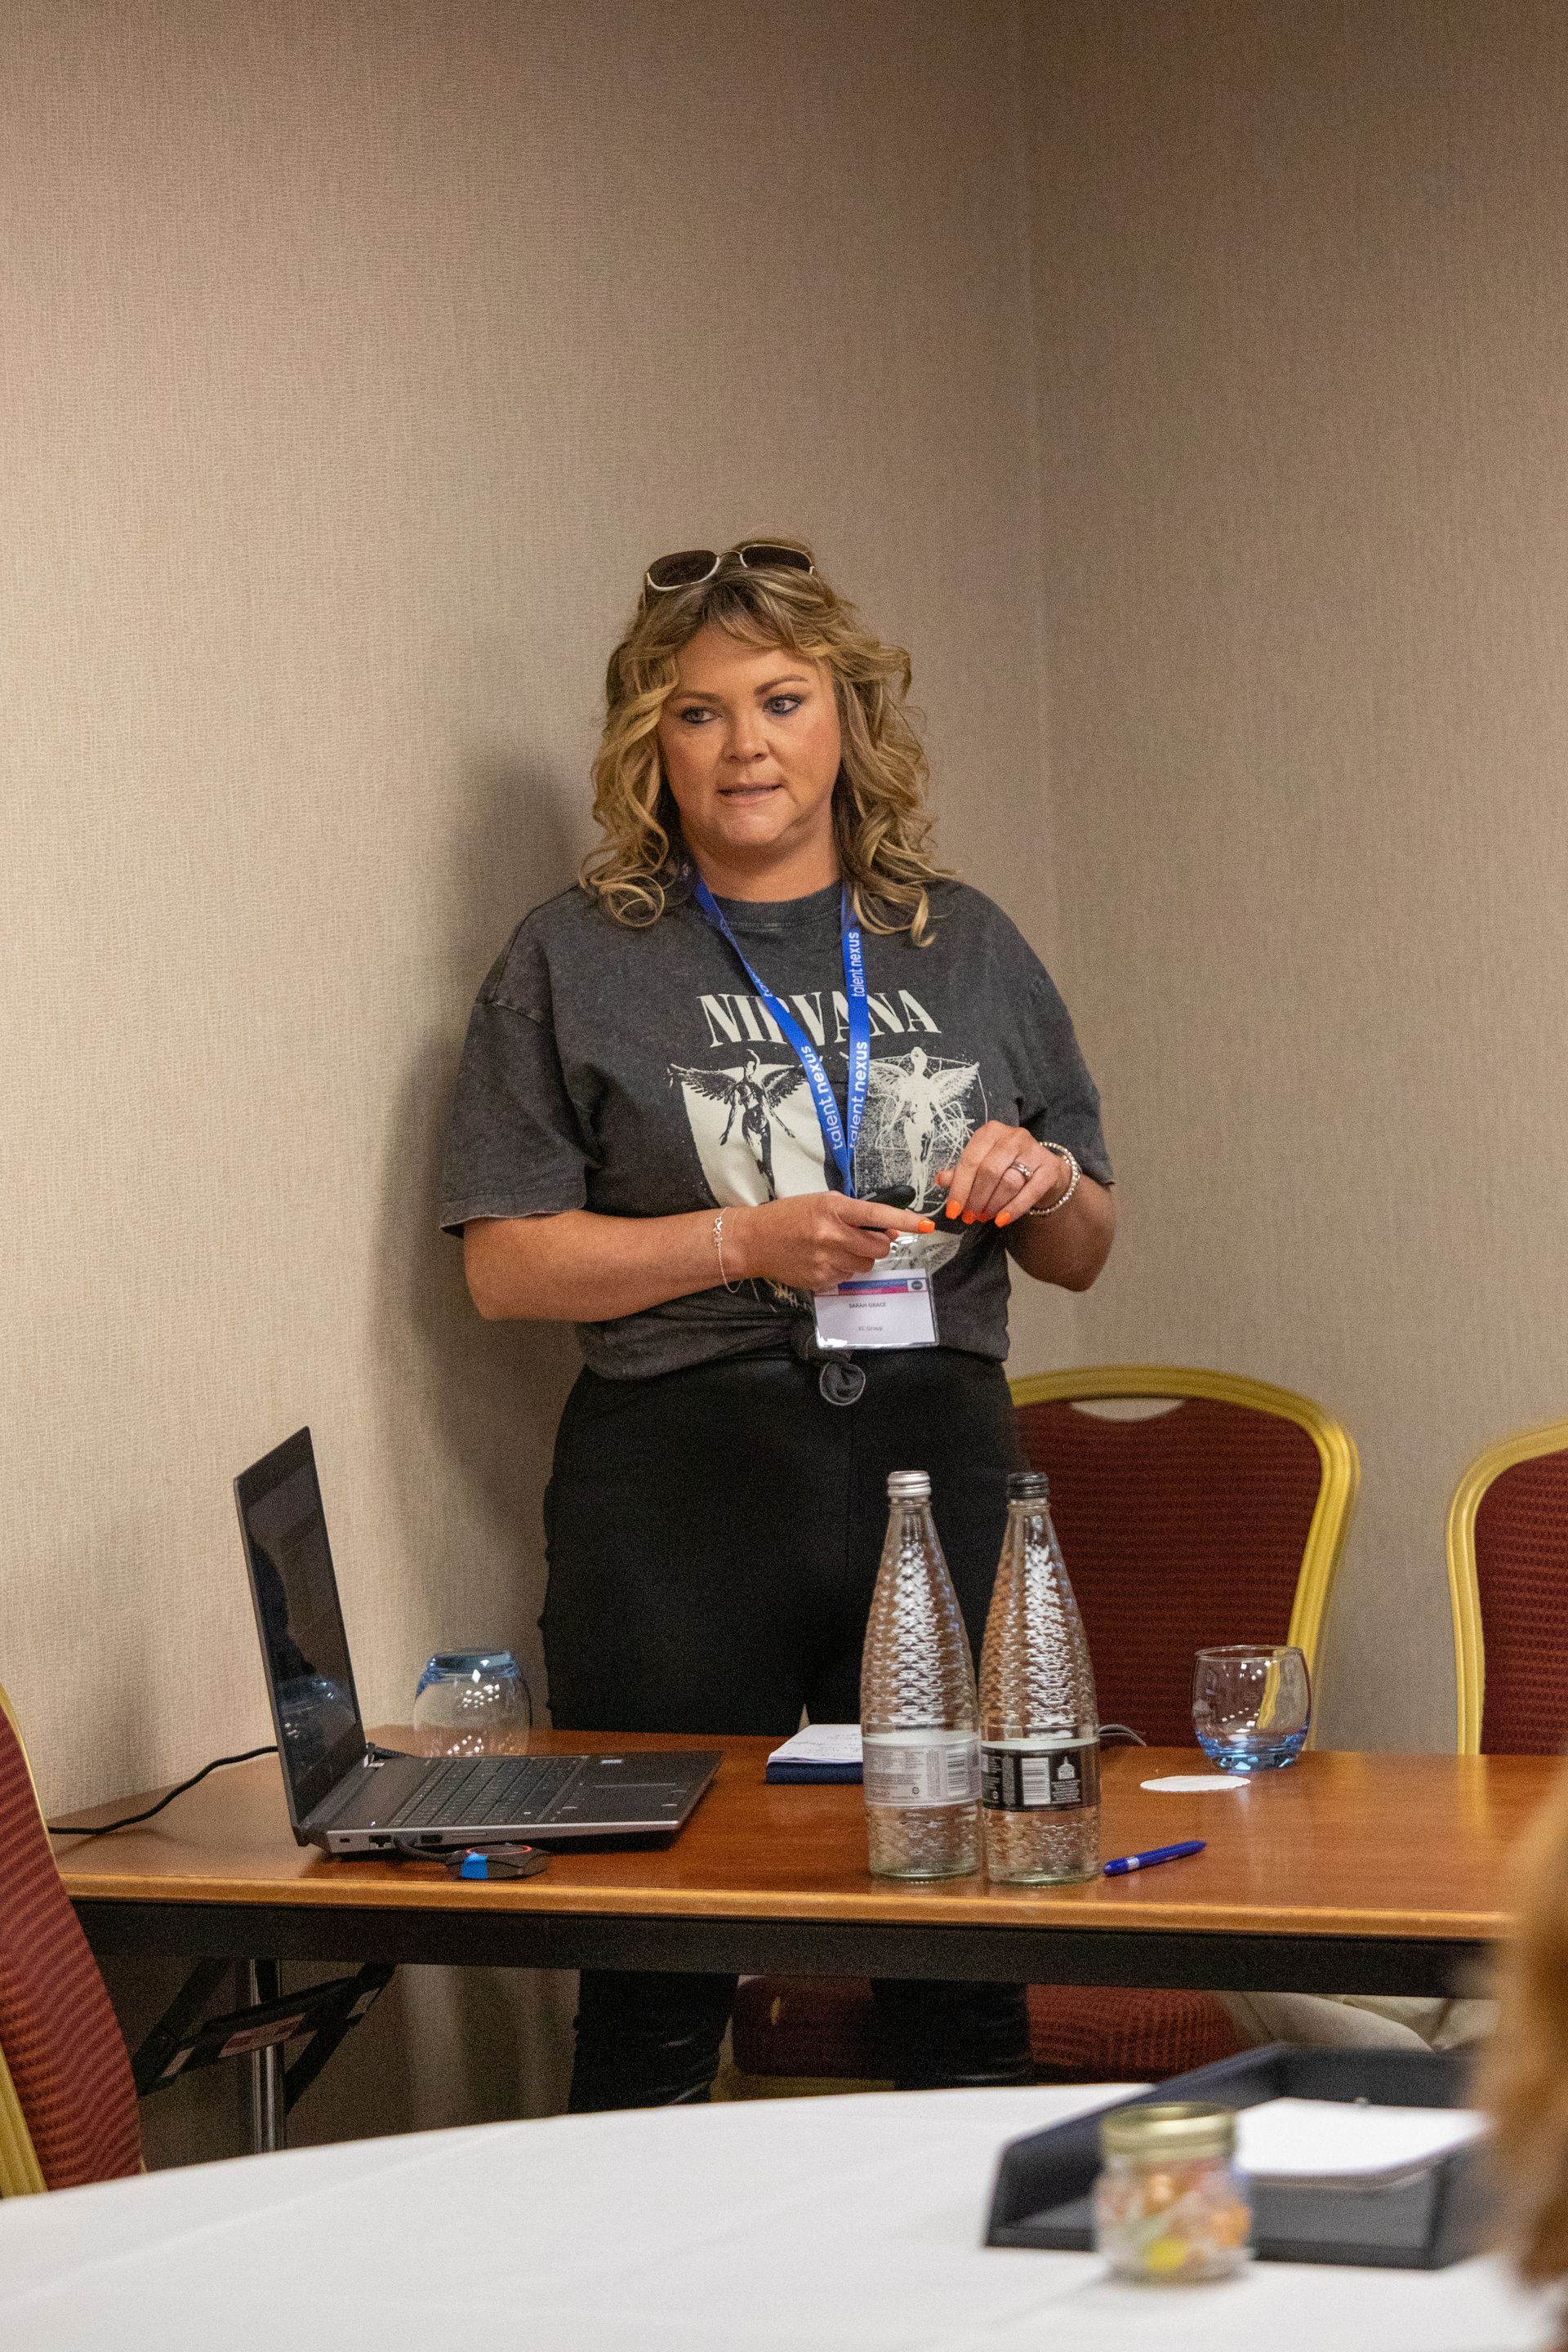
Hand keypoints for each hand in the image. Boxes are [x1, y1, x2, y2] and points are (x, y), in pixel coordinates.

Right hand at [728, 1193, 934, 1291]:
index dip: (905, 1221)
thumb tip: (889, 1231)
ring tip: (836, 1248)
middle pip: (879, 1247)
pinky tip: (823, 1259)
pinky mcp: (821, 1280)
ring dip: (860, 1257)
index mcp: (833, 1209)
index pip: (877, 1215)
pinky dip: (843, 1269)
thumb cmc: (789, 1216)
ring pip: (866, 1265)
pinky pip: (848, 1277)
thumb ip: (855, 1214)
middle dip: (878, 1244)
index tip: (926, 1224)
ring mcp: (827, 1261)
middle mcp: (832, 1235)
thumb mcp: (822, 1202)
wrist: (755, 1240)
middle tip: (863, 1238)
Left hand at [937, 1124, 1067, 1228]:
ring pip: (1008, 1182)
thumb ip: (962, 1172)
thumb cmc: (1007, 1166)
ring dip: (992, 1205)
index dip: (959, 1188)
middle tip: (969, 1216)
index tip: (952, 1210)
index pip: (970, 1161)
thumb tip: (942, 1180)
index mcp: (990, 1132)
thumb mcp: (982, 1164)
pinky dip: (1014, 1209)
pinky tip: (1002, 1220)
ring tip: (983, 1217)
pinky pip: (1030, 1192)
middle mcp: (1013, 1136)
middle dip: (976, 1199)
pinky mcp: (1049, 1168)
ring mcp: (1033, 1150)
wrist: (1045, 1171)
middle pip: (988, 1172)